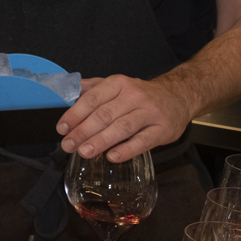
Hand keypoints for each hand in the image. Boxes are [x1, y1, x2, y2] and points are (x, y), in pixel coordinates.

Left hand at [56, 75, 190, 161]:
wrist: (179, 96)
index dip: (75, 115)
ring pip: (122, 128)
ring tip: (84, 152)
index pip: (92, 99)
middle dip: (83, 131)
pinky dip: (126, 150)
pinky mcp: (163, 129)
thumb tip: (65, 92)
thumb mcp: (116, 85)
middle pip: (104, 115)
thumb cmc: (140, 94)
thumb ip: (91, 88)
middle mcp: (134, 96)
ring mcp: (150, 113)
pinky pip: (143, 141)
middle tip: (68, 145)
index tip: (62, 128)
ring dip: (101, 141)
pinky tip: (112, 157)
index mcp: (118, 84)